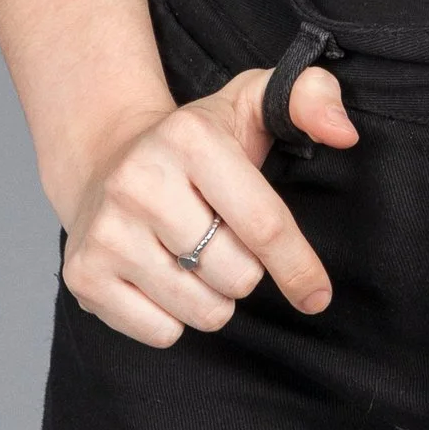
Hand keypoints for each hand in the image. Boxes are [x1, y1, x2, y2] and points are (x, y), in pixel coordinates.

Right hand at [59, 62, 356, 345]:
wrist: (103, 160)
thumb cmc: (197, 142)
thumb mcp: (252, 102)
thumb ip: (312, 96)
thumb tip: (344, 133)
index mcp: (188, 138)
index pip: (263, 223)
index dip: (298, 266)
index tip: (318, 295)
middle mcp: (139, 181)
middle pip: (236, 275)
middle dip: (246, 270)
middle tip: (226, 242)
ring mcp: (106, 230)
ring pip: (201, 309)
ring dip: (214, 298)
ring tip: (196, 260)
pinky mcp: (84, 275)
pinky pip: (161, 332)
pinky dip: (175, 318)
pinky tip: (162, 277)